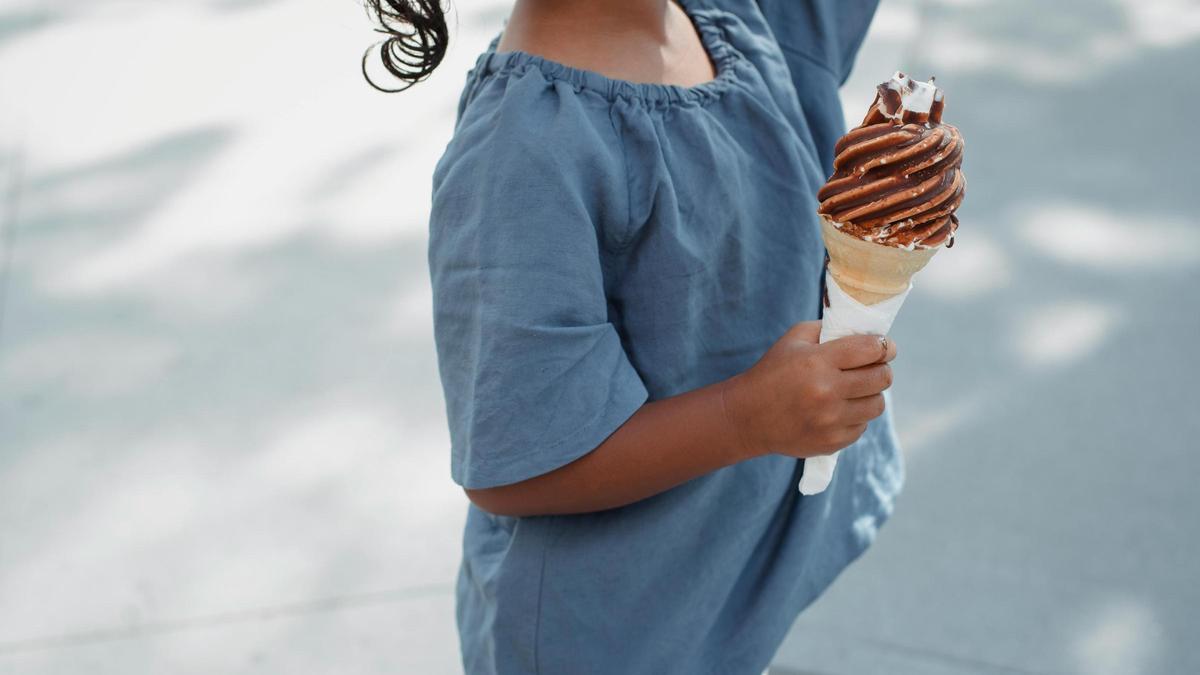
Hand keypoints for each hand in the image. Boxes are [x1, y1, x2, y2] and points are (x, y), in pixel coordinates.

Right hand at [721, 321, 896, 459]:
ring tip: (857, 390)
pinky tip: (839, 410)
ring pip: (877, 405)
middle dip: (882, 369)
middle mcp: (827, 392)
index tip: (885, 347)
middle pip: (882, 377)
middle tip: (873, 367)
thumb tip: (864, 329)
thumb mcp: (793, 340)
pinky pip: (862, 426)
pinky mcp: (832, 442)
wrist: (747, 417)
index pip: (872, 349)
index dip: (885, 346)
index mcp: (818, 362)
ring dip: (871, 395)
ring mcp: (831, 420)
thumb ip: (827, 329)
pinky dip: (856, 416)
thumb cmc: (772, 373)